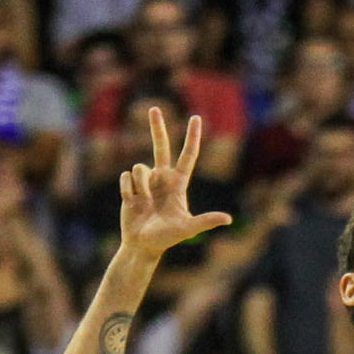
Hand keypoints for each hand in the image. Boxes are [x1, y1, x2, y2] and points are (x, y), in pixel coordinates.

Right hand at [119, 110, 233, 259]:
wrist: (142, 245)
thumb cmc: (167, 238)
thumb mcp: (187, 229)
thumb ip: (205, 222)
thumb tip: (228, 219)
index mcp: (178, 184)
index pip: (187, 156)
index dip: (191, 137)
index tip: (195, 118)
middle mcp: (162, 178)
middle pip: (160, 147)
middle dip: (157, 127)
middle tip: (154, 109)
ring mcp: (145, 182)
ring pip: (139, 167)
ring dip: (140, 186)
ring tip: (144, 203)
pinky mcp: (129, 186)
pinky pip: (126, 176)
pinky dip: (128, 190)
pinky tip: (132, 203)